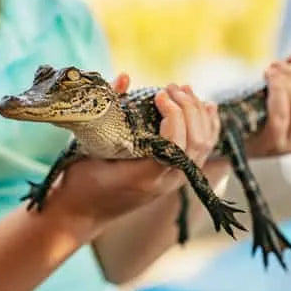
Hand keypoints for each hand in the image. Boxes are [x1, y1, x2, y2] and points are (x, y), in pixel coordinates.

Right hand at [49, 74, 220, 231]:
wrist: (81, 212)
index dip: (174, 113)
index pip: (176, 143)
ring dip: (198, 114)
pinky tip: (207, 107)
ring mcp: (173, 181)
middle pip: (196, 141)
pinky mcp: (175, 177)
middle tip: (171, 87)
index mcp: (146, 175)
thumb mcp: (88, 144)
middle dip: (188, 107)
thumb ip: (108, 110)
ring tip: (184, 90)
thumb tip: (125, 77)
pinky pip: (202, 152)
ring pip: (204, 146)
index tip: (158, 93)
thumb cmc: (81, 179)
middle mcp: (166, 181)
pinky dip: (208, 128)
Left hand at [249, 48, 290, 156]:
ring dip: (286, 82)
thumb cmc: (253, 112)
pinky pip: (281, 117)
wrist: (225, 138)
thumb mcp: (277, 91)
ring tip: (270, 71)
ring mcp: (290, 145)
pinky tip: (267, 80)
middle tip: (276, 65)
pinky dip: (276, 93)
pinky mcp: (272, 145)